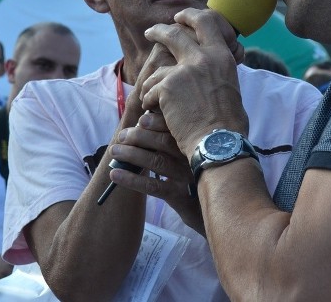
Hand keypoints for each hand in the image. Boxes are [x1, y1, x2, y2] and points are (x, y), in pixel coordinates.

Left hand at [109, 111, 204, 233]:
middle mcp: (193, 158)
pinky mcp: (181, 196)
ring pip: (156, 161)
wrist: (216, 210)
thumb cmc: (198, 180)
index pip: (174, 128)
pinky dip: (132, 179)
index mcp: (196, 144)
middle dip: (139, 136)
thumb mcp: (193, 160)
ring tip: (114, 151)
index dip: (156, 122)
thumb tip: (145, 126)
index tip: (140, 119)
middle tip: (122, 136)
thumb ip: (176, 143)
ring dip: (132, 154)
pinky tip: (116, 175)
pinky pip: (153, 186)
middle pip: (164, 142)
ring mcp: (187, 177)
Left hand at [142, 8, 249, 155]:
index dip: (190, 16)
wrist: (218, 144)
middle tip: (150, 31)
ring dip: (152, 83)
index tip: (179, 18)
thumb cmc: (228, 124)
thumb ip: (218, 71)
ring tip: (152, 97)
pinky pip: (150, 89)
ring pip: (157, 69)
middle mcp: (204, 58)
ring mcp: (184, 71)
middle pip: (174, 33)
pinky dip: (150, 101)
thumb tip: (212, 67)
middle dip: (159, 30)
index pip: (206, 22)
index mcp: (222, 57)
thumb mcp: (231, 87)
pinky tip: (153, 111)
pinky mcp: (168, 87)